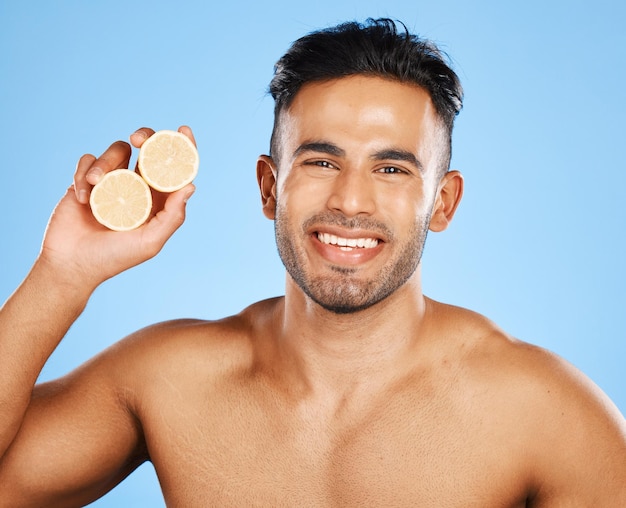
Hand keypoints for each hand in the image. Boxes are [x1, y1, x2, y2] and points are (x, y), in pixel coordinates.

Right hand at [39, 126, 195, 290]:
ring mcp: (112, 181)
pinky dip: (84, 173)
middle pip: (147, 149)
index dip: (182, 148)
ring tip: (94, 184)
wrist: (72, 263)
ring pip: (117, 151)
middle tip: (138, 139)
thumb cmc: (114, 257)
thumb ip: (172, 217)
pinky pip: (88, 160)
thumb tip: (191, 186)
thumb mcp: (149, 242)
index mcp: (157, 199)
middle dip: (146, 137)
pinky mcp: (86, 180)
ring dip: (106, 162)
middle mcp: (138, 186)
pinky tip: (83, 199)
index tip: (183, 130)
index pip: (174, 169)